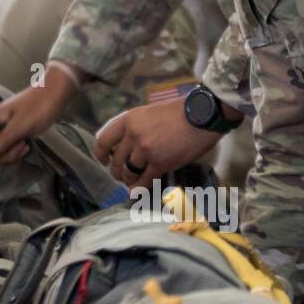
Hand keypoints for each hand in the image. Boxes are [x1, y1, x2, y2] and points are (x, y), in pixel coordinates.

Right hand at [0, 64, 79, 174]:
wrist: (56, 93)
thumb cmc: (39, 106)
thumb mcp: (21, 125)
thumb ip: (2, 140)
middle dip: (4, 156)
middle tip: (21, 148)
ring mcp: (3, 127)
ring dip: (11, 154)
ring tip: (25, 146)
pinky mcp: (13, 130)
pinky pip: (8, 146)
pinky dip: (15, 151)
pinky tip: (25, 146)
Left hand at [96, 98, 225, 186]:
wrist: (202, 115)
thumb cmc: (179, 112)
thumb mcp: (149, 113)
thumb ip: (135, 128)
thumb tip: (126, 147)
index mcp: (128, 119)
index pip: (103, 140)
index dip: (101, 154)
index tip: (105, 160)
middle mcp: (133, 135)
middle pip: (115, 161)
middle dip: (117, 172)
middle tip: (122, 175)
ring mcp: (145, 150)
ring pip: (128, 173)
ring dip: (129, 180)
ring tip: (132, 182)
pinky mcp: (160, 163)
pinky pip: (144, 181)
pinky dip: (140, 188)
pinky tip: (139, 191)